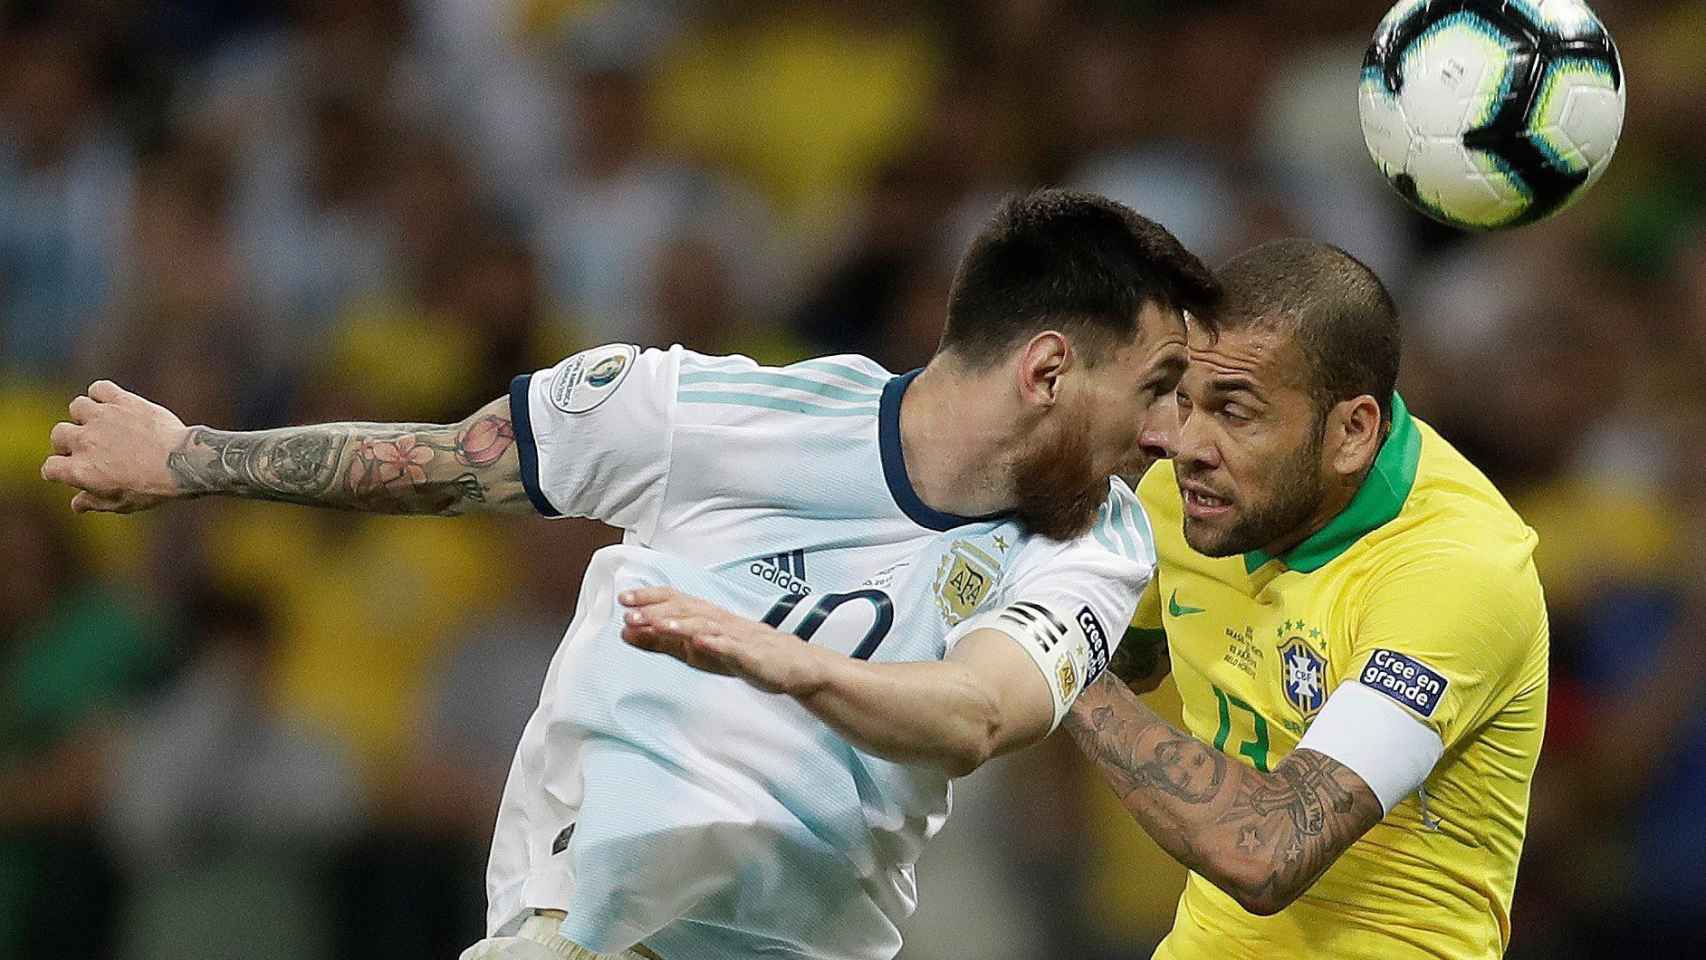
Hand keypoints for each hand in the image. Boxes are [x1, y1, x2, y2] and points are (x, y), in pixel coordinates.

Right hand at [40, 381, 189, 513]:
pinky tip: (114, 404)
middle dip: (69, 442)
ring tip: (103, 424)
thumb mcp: (122, 504)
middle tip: (91, 447)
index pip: (50, 468)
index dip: (58, 470)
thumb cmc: (154, 488)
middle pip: (58, 434)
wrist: (183, 463)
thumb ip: (95, 502)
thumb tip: (76, 504)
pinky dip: (102, 394)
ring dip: (86, 416)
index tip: (70, 469)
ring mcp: (102, 418)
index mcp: (80, 470)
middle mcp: (85, 442)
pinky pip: (99, 388)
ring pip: (77, 407)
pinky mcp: (122, 401)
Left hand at [619, 587, 823, 696]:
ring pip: (705, 626)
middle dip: (657, 610)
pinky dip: (715, 644)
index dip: (650, 598)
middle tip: (630, 612)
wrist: (790, 665)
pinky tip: (700, 642)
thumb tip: (626, 632)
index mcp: (705, 617)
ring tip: (658, 624)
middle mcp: (718, 620)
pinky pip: (731, 647)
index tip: (624, 598)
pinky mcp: (751, 655)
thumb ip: (661, 643)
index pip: (675, 600)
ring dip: (680, 624)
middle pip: (686, 610)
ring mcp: (735, 636)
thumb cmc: (741, 653)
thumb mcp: (694, 650)